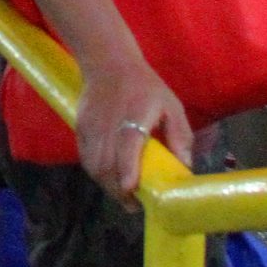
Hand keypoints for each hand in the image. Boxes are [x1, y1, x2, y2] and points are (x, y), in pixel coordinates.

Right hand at [73, 57, 191, 204]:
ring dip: (107, 184)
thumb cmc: (145, 86)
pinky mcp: (80, 129)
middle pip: (106, 162)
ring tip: (123, 195)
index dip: (127, 168)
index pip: (127, 145)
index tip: (131, 189)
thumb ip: (180, 135)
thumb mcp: (171, 105)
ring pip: (93, 164)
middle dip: (118, 188)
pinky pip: (85, 158)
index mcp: (135, 115)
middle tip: (134, 204)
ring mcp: (91, 127)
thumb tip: (186, 166)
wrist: (108, 63)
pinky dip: (96, 173)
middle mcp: (109, 123)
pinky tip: (109, 179)